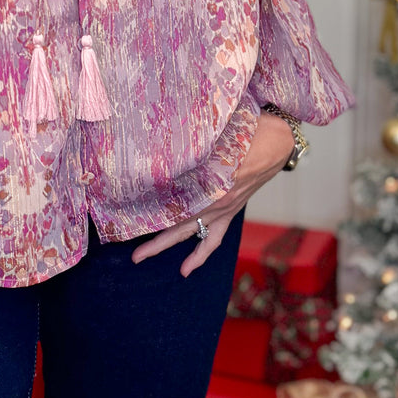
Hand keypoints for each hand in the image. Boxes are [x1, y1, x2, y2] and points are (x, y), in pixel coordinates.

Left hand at [132, 112, 295, 276]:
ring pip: (186, 230)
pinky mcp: (229, 211)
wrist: (277, 141)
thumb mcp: (217, 129)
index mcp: (206, 176)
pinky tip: (187, 269)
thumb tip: (164, 135)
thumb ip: (192, 140)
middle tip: (124, 240)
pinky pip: (212, 239)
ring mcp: (220, 207)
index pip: (167, 193)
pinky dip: (199, 254)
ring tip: (140, 256)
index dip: (143, 198)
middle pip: (172, 216)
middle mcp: (211, 196)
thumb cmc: (246, 128)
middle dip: (148, 231)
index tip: (120, 203)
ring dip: (163, 243)